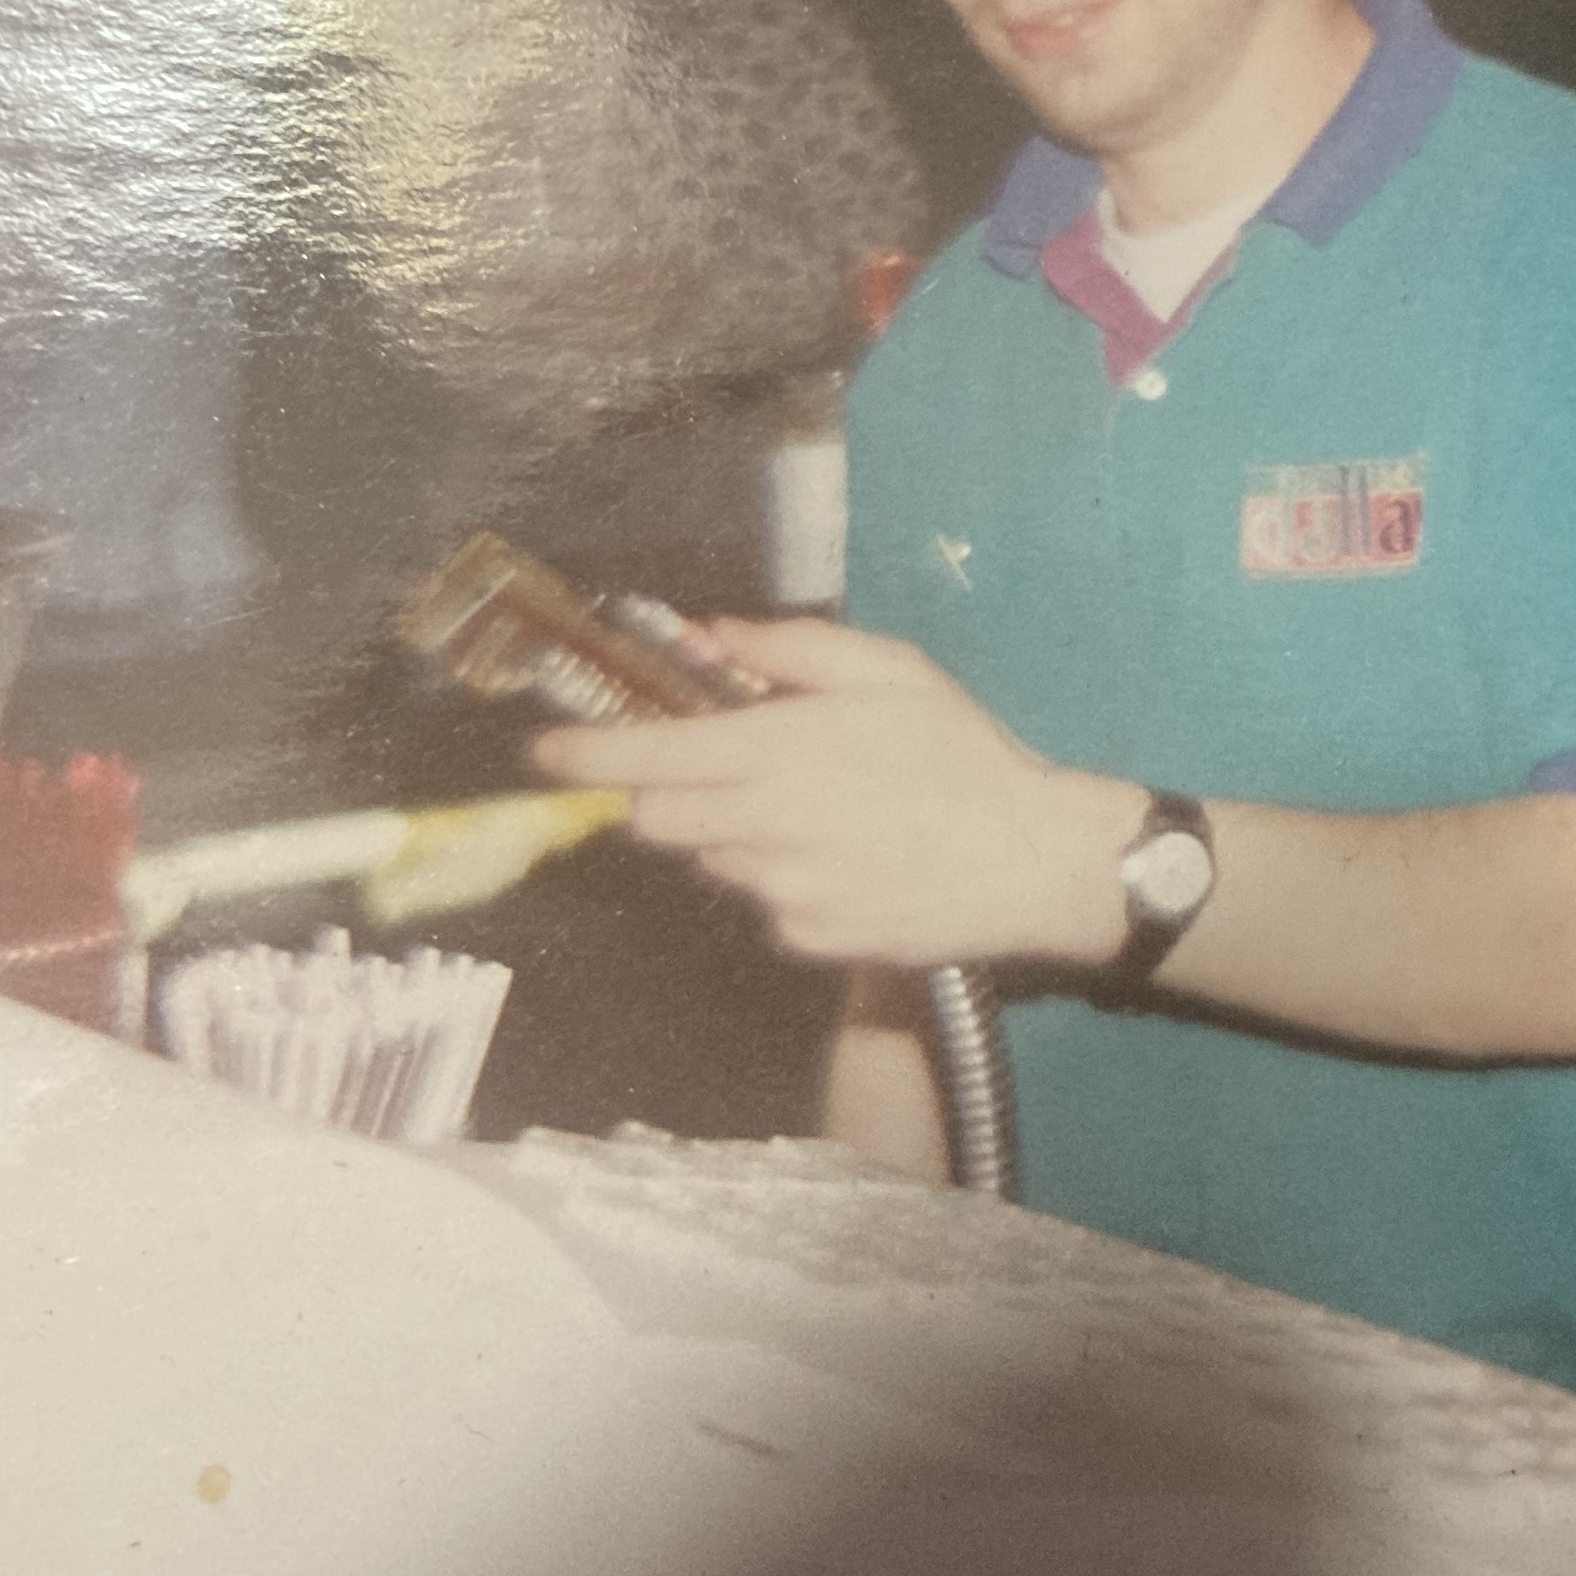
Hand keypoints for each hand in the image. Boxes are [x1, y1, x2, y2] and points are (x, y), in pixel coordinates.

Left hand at [526, 618, 1137, 969]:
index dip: (584, 753)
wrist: (1032, 861)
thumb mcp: (892, 670)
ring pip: (715, 860)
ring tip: (818, 812)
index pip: (649, 757)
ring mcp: (784, 892)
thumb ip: (794, 648)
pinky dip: (785, 878)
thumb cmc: (965, 754)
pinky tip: (848, 858)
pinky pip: (766, 904)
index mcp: (780, 751)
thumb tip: (713, 637)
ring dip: (735, 833)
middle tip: (725, 769)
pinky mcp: (809, 938)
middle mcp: (767, 827)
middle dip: (666, 792)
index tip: (543, 750)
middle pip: (659, 819)